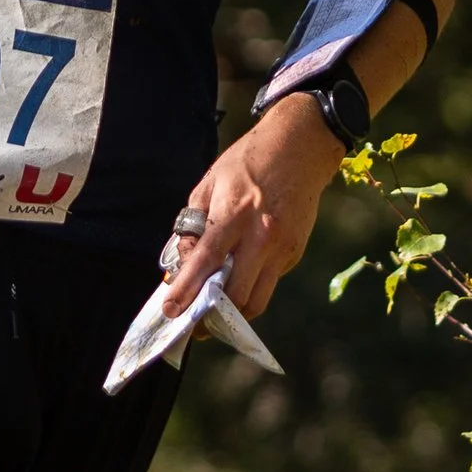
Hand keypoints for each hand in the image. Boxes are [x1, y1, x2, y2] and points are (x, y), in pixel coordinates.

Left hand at [160, 96, 345, 318]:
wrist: (300, 148)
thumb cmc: (248, 162)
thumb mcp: (210, 184)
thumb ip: (193, 225)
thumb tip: (182, 263)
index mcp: (235, 214)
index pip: (207, 261)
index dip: (186, 289)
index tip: (170, 311)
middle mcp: (262, 235)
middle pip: (236, 294)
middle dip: (212, 317)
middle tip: (194, 324)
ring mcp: (283, 248)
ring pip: (257, 300)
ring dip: (234, 313)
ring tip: (215, 313)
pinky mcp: (295, 253)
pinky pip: (269, 282)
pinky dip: (251, 287)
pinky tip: (238, 277)